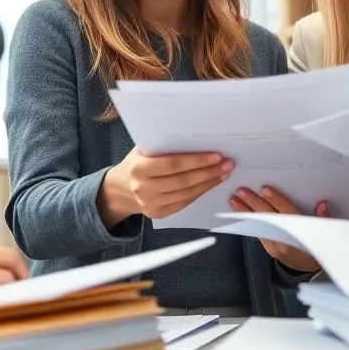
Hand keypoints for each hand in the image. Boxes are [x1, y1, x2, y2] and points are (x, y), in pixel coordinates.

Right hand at [0, 229, 28, 307]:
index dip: (6, 265)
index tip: (10, 279)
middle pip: (9, 254)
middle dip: (20, 272)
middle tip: (23, 290)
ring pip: (10, 265)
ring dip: (18, 282)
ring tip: (21, 298)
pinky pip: (3, 280)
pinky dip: (11, 290)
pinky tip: (11, 301)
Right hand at [98, 147, 232, 225]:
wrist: (121, 188)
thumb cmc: (137, 163)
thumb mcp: (143, 150)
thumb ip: (163, 145)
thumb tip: (196, 136)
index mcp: (139, 168)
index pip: (172, 164)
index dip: (196, 160)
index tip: (216, 155)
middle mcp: (143, 188)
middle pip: (182, 181)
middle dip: (208, 172)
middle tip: (227, 163)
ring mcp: (150, 204)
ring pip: (186, 194)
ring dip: (208, 183)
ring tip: (223, 172)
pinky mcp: (159, 213)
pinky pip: (184, 202)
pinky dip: (200, 192)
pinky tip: (211, 183)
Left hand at [229, 186, 326, 272]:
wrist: (308, 268)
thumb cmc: (316, 247)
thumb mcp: (323, 233)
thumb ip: (322, 219)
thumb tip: (322, 204)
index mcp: (299, 234)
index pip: (286, 214)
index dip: (276, 201)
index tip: (265, 189)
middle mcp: (284, 241)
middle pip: (268, 218)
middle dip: (254, 204)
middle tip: (241, 192)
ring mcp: (275, 246)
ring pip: (259, 226)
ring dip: (245, 212)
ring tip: (233, 200)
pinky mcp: (268, 248)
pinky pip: (257, 233)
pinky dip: (248, 221)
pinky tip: (240, 212)